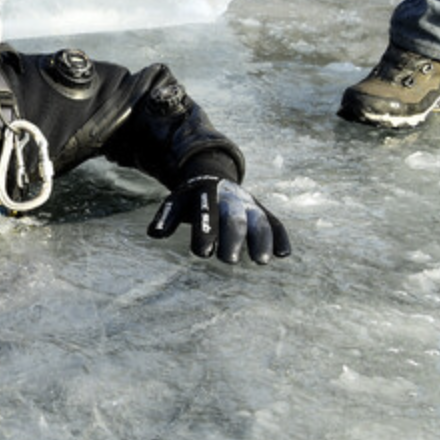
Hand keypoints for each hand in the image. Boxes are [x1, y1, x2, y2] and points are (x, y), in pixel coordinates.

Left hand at [147, 176, 290, 263]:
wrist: (214, 177)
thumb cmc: (192, 200)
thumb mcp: (177, 203)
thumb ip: (167, 217)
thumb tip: (154, 233)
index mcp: (207, 194)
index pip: (206, 212)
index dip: (205, 231)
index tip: (202, 253)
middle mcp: (231, 198)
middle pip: (234, 218)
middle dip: (233, 238)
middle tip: (229, 260)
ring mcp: (249, 204)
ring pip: (259, 220)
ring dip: (261, 240)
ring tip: (261, 262)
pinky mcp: (262, 212)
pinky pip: (275, 223)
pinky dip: (281, 236)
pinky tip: (284, 254)